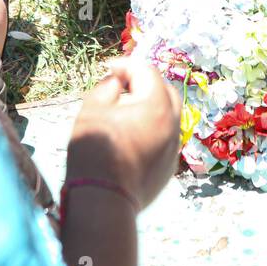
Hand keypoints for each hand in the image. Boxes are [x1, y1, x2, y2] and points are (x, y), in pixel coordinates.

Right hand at [66, 55, 181, 209]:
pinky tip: (130, 137)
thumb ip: (106, 88)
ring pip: (168, 116)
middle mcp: (173, 124)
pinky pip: (165, 138)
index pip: (146, 71)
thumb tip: (117, 82)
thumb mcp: (92, 110)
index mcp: (157, 105)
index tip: (109, 69)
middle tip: (121, 85)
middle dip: (144, 83)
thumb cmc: (95, 152)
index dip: (126, 65)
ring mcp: (174, 147)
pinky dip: (152, 130)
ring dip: (150, 107)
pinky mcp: (169, 166)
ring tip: (124, 112)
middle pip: (164, 91)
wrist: (105, 200)